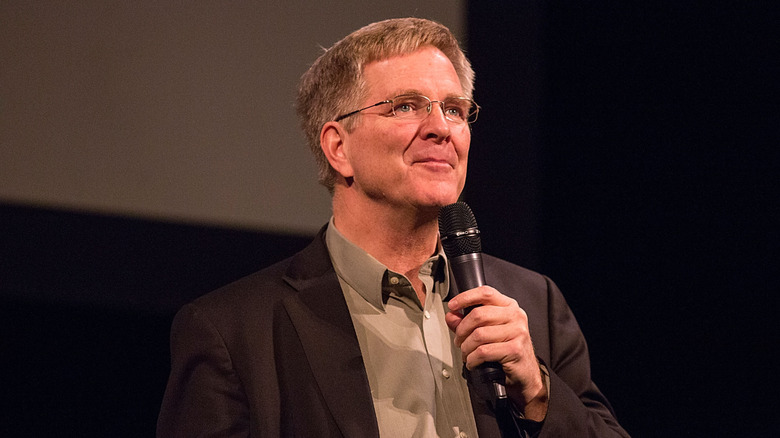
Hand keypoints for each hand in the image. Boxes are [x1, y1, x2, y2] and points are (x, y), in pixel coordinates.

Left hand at [445, 286, 547, 417]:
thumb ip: (467, 322)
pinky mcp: (515, 349)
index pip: (485, 293)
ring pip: (479, 335)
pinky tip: (473, 362)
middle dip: (462, 330)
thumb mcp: (487, 331)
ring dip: (466, 347)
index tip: (452, 305)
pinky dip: (472, 359)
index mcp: (508, 306)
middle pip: (478, 315)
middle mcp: (515, 316)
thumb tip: (451, 316)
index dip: (466, 297)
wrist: (525, 373)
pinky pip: (484, 351)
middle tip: (459, 340)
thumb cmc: (507, 350)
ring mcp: (518, 331)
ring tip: (466, 353)